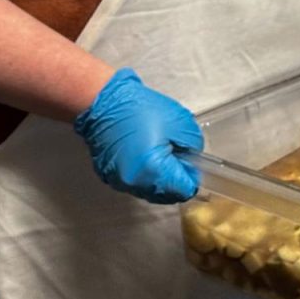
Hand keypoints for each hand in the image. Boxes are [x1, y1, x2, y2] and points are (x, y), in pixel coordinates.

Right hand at [72, 68, 201, 203]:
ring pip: (151, 191)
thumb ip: (193, 147)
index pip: (183, 190)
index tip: (193, 163)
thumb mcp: (181, 123)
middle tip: (178, 155)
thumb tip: (192, 163)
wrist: (106, 103)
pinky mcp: (110, 177)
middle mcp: (134, 184)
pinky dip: (146, 175)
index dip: (192, 176)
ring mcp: (119, 183)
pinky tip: (147, 155)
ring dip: (161, 178)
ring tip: (161, 152)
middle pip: (166, 195)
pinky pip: (136, 184)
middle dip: (177, 179)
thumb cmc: (141, 110)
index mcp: (152, 171)